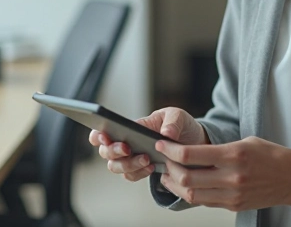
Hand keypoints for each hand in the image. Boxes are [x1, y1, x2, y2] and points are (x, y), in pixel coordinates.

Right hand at [88, 107, 207, 181]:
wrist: (193, 143)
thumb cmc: (179, 125)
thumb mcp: (179, 116)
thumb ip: (172, 122)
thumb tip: (166, 134)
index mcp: (127, 127)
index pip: (102, 131)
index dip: (97, 136)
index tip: (105, 137)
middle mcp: (125, 143)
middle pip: (105, 152)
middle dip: (114, 151)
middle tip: (128, 148)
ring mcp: (131, 158)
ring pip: (116, 166)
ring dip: (128, 164)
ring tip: (146, 159)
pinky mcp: (140, 170)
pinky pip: (131, 176)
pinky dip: (139, 173)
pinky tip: (152, 167)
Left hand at [155, 136, 290, 212]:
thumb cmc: (270, 155)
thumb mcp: (245, 142)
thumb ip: (218, 149)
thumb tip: (190, 153)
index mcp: (234, 155)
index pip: (191, 155)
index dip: (170, 150)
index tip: (161, 144)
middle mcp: (232, 177)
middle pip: (186, 178)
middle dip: (169, 168)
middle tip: (163, 159)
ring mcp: (233, 194)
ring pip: (192, 195)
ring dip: (175, 185)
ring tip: (168, 175)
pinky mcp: (234, 205)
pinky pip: (205, 202)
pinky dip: (191, 193)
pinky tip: (186, 185)